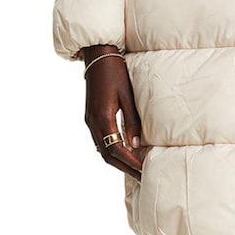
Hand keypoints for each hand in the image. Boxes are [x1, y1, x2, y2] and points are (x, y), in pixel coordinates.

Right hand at [82, 46, 144, 182]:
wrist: (98, 56)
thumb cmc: (115, 72)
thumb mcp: (127, 95)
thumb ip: (132, 120)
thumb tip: (136, 145)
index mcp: (102, 118)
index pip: (116, 149)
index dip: (130, 163)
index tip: (144, 171)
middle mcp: (92, 123)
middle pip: (107, 155)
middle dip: (125, 168)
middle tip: (142, 178)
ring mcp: (89, 121)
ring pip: (102, 150)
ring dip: (118, 161)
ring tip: (135, 169)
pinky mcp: (91, 117)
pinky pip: (100, 140)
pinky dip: (112, 150)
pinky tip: (124, 152)